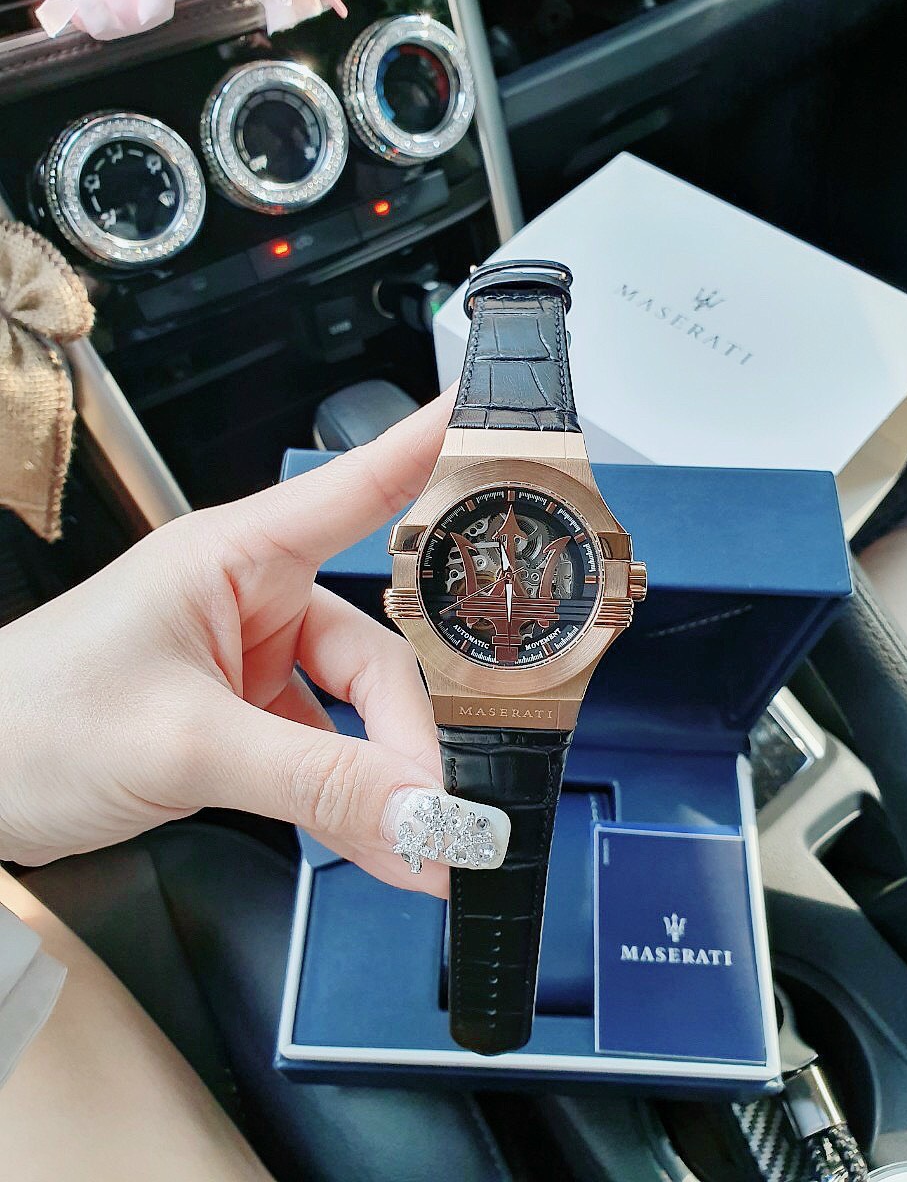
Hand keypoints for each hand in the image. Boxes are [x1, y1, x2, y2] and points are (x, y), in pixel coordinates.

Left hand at [0, 390, 498, 896]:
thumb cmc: (29, 718)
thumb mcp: (186, 743)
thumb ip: (316, 782)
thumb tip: (422, 813)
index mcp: (234, 556)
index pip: (360, 488)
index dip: (435, 450)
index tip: (501, 423)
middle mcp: (250, 599)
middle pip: (377, 652)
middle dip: (411, 735)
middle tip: (443, 805)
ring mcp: (248, 660)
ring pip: (355, 712)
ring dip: (385, 782)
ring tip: (415, 842)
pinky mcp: (242, 715)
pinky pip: (323, 752)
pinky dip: (350, 801)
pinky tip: (375, 841)